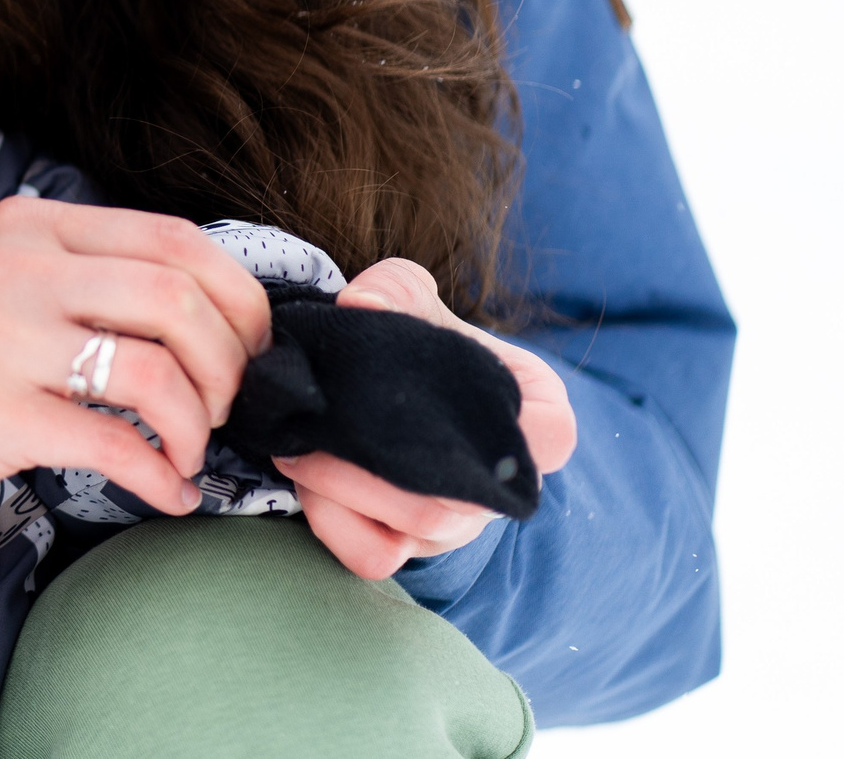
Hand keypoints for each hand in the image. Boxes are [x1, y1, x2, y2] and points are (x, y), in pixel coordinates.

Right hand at [0, 197, 271, 519]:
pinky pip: (113, 445)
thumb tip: (204, 310)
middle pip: (178, 299)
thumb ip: (82, 276)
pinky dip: (160, 477)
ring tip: (187, 451)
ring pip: (155, 372)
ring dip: (198, 425)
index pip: (175, 238)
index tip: (253, 345)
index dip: (240, 296)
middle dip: (230, 365)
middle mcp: (16, 269)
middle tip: (225, 407)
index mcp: (29, 226)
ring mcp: (0, 340)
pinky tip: (166, 491)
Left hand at [277, 257, 578, 578]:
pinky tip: (304, 481)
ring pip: (412, 532)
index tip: (405, 398)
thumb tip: (362, 304)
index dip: (483, 430)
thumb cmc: (417, 336)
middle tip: (309, 428)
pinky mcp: (413, 546)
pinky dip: (331, 524)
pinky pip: (375, 556)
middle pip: (453, 499)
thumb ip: (394, 287)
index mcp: (538, 417)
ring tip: (296, 445)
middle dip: (369, 466)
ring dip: (341, 491)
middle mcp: (506, 483)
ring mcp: (462, 524)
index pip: (547, 440)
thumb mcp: (412, 294)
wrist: (386, 379)